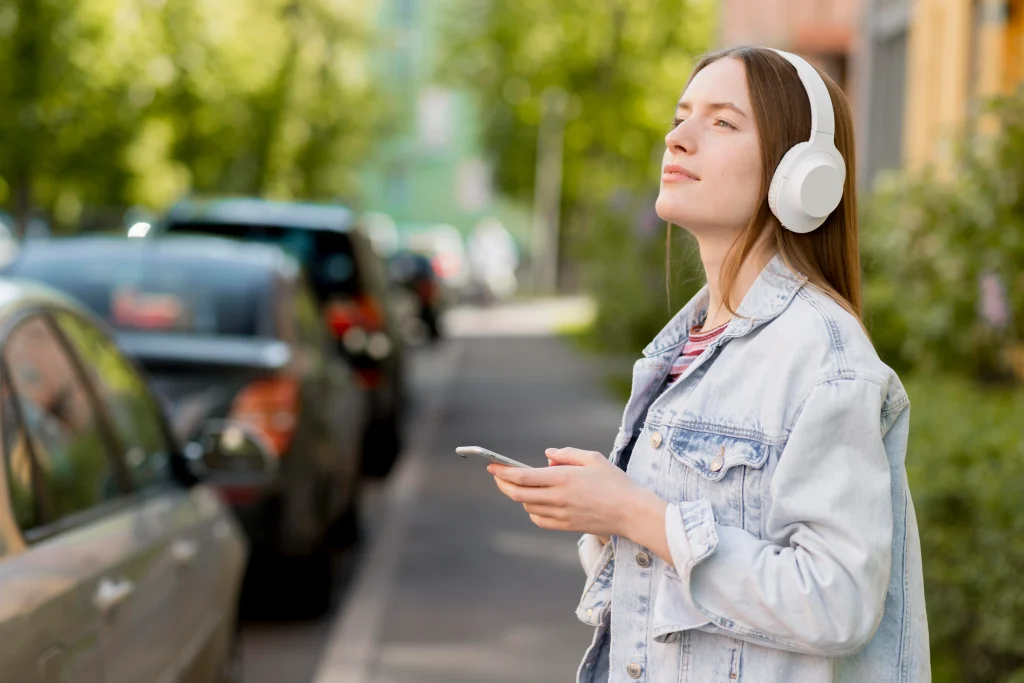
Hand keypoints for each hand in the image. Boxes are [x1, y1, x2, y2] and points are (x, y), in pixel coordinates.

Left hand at [488, 447, 648, 537]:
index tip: (492, 467)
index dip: (503, 472)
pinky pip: (539, 520)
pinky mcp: (566, 527)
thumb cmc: (615, 482)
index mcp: (563, 478)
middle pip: (518, 494)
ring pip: (528, 507)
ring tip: (522, 487)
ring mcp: (561, 514)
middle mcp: (558, 497)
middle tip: (498, 477)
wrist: (631, 513)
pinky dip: (532, 511)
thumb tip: (547, 456)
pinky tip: (536, 503)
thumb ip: (567, 454)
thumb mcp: (592, 458)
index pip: (522, 476)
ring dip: (520, 497)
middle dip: (503, 485)